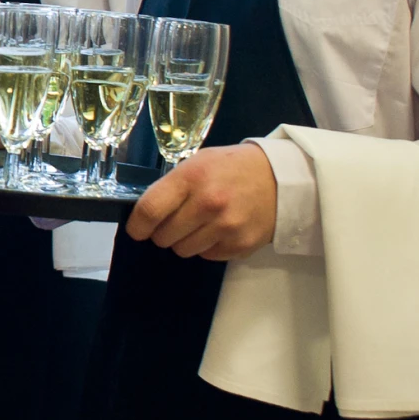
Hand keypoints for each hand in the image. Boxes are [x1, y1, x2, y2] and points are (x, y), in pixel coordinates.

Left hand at [124, 143, 277, 260]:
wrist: (281, 179)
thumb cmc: (232, 168)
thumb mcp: (198, 162)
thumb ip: (172, 186)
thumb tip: (145, 214)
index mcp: (192, 178)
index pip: (149, 211)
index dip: (137, 226)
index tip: (137, 230)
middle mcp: (208, 204)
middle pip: (163, 237)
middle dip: (163, 232)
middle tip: (175, 222)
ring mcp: (226, 227)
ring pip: (183, 250)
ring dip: (185, 241)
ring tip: (200, 224)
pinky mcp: (240, 245)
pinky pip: (207, 256)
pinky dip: (207, 247)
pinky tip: (219, 230)